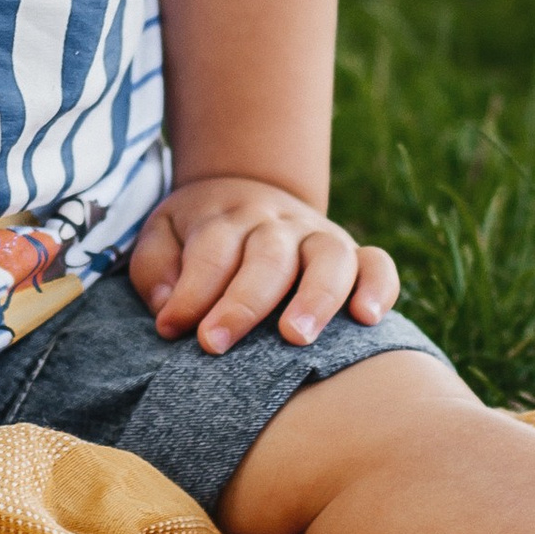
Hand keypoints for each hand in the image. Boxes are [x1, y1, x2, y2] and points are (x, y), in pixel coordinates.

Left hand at [128, 176, 397, 355]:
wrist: (248, 189)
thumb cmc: (198, 233)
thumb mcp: (162, 234)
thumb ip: (155, 268)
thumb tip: (169, 307)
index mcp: (227, 218)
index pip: (212, 252)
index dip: (192, 291)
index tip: (172, 329)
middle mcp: (277, 224)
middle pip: (267, 257)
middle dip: (242, 303)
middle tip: (215, 344)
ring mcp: (318, 236)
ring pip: (328, 256)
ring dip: (314, 296)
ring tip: (296, 337)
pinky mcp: (353, 254)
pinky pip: (377, 264)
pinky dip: (378, 287)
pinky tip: (367, 319)